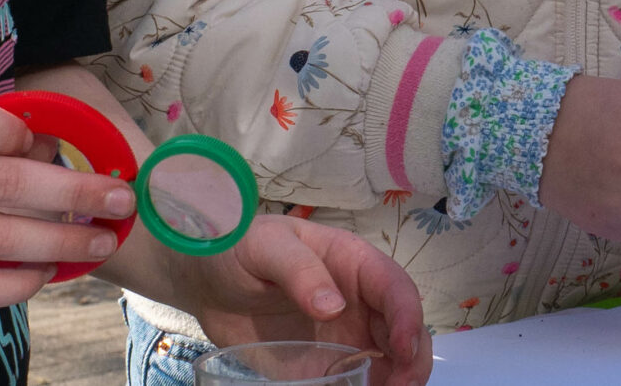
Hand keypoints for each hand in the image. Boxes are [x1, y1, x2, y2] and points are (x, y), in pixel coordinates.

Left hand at [176, 217, 432, 385]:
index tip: (403, 350)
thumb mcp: (264, 247)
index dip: (407, 317)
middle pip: (404, 329)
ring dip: (400, 379)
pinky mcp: (328, 364)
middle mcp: (360, 300)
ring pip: (390, 359)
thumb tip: (335, 307)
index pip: (394, 287)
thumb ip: (297, 270)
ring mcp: (347, 335)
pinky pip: (359, 381)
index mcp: (352, 263)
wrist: (207, 281)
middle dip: (413, 359)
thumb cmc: (238, 249)